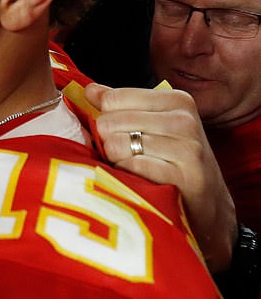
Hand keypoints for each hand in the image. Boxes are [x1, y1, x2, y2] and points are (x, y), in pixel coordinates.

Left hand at [87, 83, 236, 271]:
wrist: (208, 209)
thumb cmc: (172, 164)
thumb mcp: (152, 127)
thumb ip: (120, 105)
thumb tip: (90, 90)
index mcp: (176, 101)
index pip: (112, 98)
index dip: (106, 119)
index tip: (121, 134)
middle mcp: (184, 120)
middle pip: (109, 122)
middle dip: (109, 143)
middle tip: (128, 157)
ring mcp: (188, 148)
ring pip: (116, 145)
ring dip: (117, 162)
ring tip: (135, 170)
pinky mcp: (186, 177)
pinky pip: (131, 168)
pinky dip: (127, 177)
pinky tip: (141, 183)